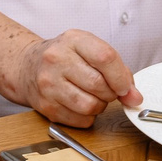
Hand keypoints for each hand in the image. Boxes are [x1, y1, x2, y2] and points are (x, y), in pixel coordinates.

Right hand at [13, 30, 141, 126]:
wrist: (27, 66)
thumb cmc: (64, 57)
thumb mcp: (88, 50)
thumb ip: (116, 69)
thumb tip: (134, 97)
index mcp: (72, 40)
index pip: (105, 57)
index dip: (121, 77)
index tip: (125, 87)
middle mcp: (56, 59)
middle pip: (99, 85)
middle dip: (110, 93)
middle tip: (106, 90)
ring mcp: (48, 84)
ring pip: (90, 106)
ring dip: (99, 106)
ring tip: (92, 96)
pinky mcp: (45, 106)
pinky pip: (81, 120)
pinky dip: (87, 117)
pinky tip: (79, 104)